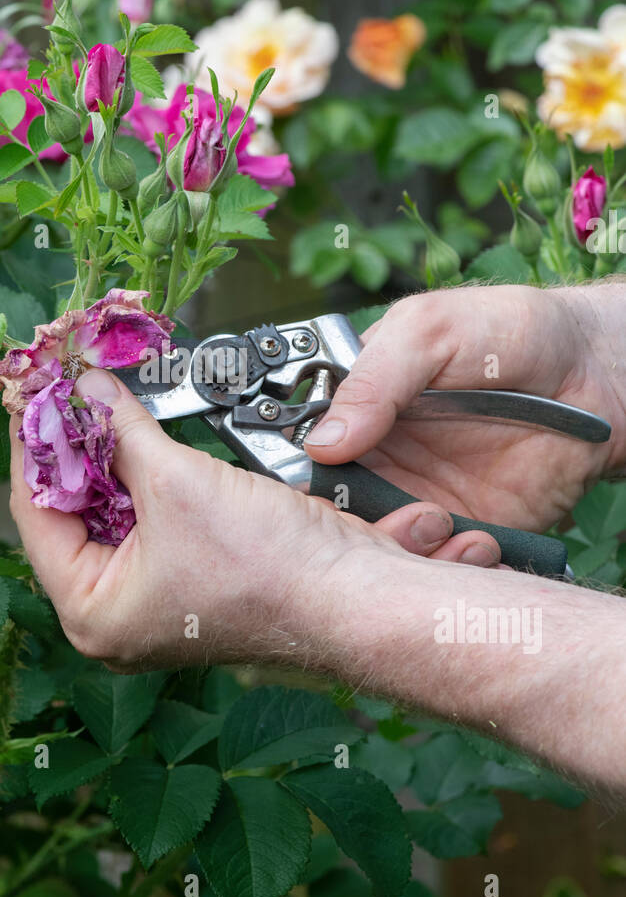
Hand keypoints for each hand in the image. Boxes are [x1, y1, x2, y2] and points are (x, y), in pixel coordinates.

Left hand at [8, 367, 500, 670]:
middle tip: (63, 383)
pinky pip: (150, 515)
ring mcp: (156, 598)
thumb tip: (83, 384)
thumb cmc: (266, 564)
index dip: (32, 443)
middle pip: (70, 512)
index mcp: (92, 612)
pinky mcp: (193, 576)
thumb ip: (120, 429)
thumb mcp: (175, 482)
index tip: (30, 389)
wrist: (355, 593)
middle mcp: (116, 614)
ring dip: (107, 452)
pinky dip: (143, 470)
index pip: (35, 514)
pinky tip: (136, 426)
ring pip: (111, 509)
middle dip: (71, 445)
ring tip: (95, 393)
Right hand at [305, 284, 623, 536]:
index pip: (303, 451)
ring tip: (433, 522)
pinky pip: (434, 563)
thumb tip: (320, 441)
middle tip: (374, 513)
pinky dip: (444, 565)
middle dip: (344, 524)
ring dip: (396, 549)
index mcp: (356, 406)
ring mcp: (417, 498)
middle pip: (331, 510)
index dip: (299, 473)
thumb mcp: (431, 331)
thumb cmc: (512, 332)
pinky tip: (470, 541)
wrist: (597, 372)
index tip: (313, 481)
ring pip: (378, 547)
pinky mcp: (463, 531)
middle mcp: (378, 458)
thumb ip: (374, 378)